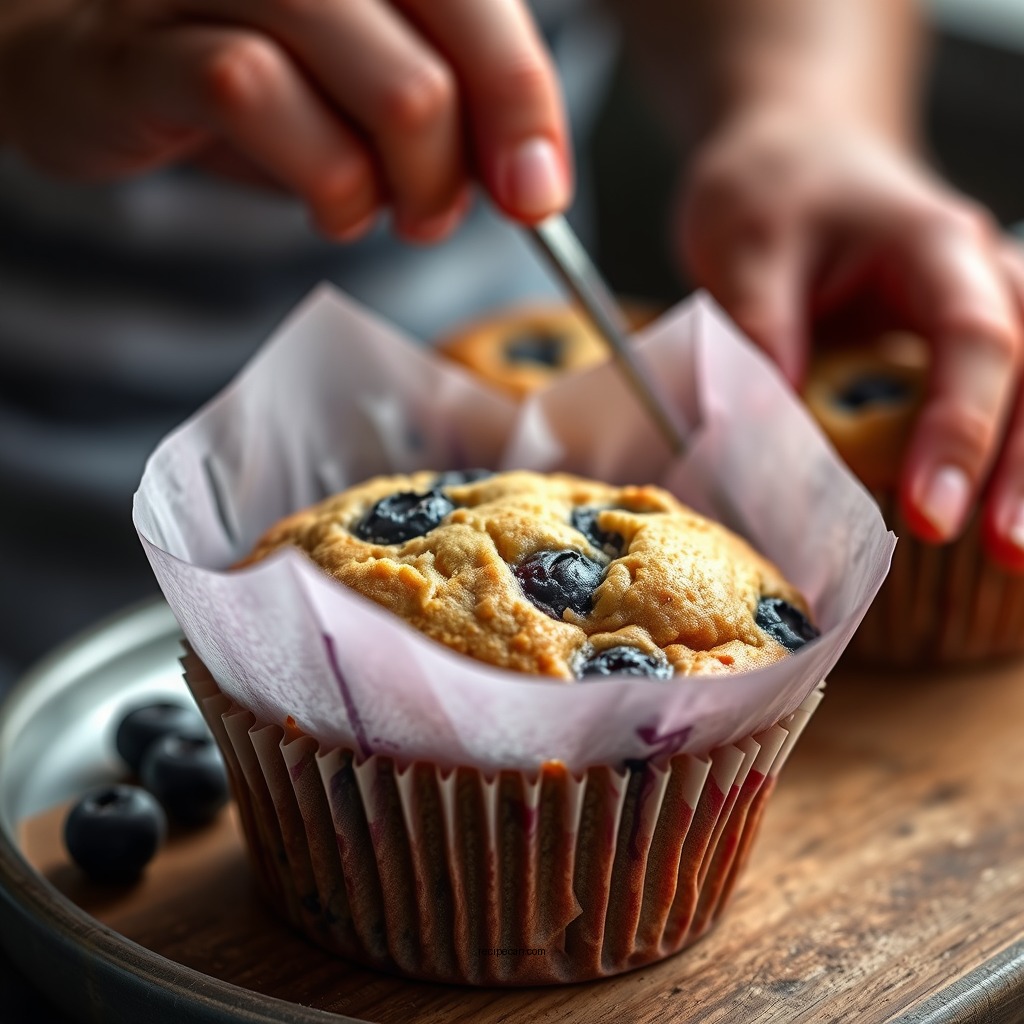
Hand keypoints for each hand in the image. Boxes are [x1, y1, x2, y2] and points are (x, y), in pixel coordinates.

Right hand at [0, 0, 572, 240]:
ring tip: (376, 213)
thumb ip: (449, 109)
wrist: (84, 59)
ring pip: (395, 86)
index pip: (485, 2)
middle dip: (477, 155)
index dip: (527, 103)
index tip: (537, 193)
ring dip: (408, 185)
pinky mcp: (150, 43)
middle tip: (442, 214)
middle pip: (456, 34)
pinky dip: (324, 180)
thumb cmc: (244, 67)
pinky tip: (326, 204)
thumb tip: (527, 178)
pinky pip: (264, 99)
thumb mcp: (365, 80)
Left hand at [678, 105, 1023, 569]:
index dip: (958, 428)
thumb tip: (766, 433)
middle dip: (1022, 468)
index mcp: (932, 243)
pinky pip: (1008, 392)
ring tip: (1014, 555)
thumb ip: (761, 331)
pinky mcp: (961, 344)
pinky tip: (1003, 508)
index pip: (973, 340)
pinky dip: (1009, 449)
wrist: (798, 153)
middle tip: (1004, 551)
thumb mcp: (744, 245)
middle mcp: (979, 276)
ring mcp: (980, 309)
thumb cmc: (773, 186)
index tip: (929, 511)